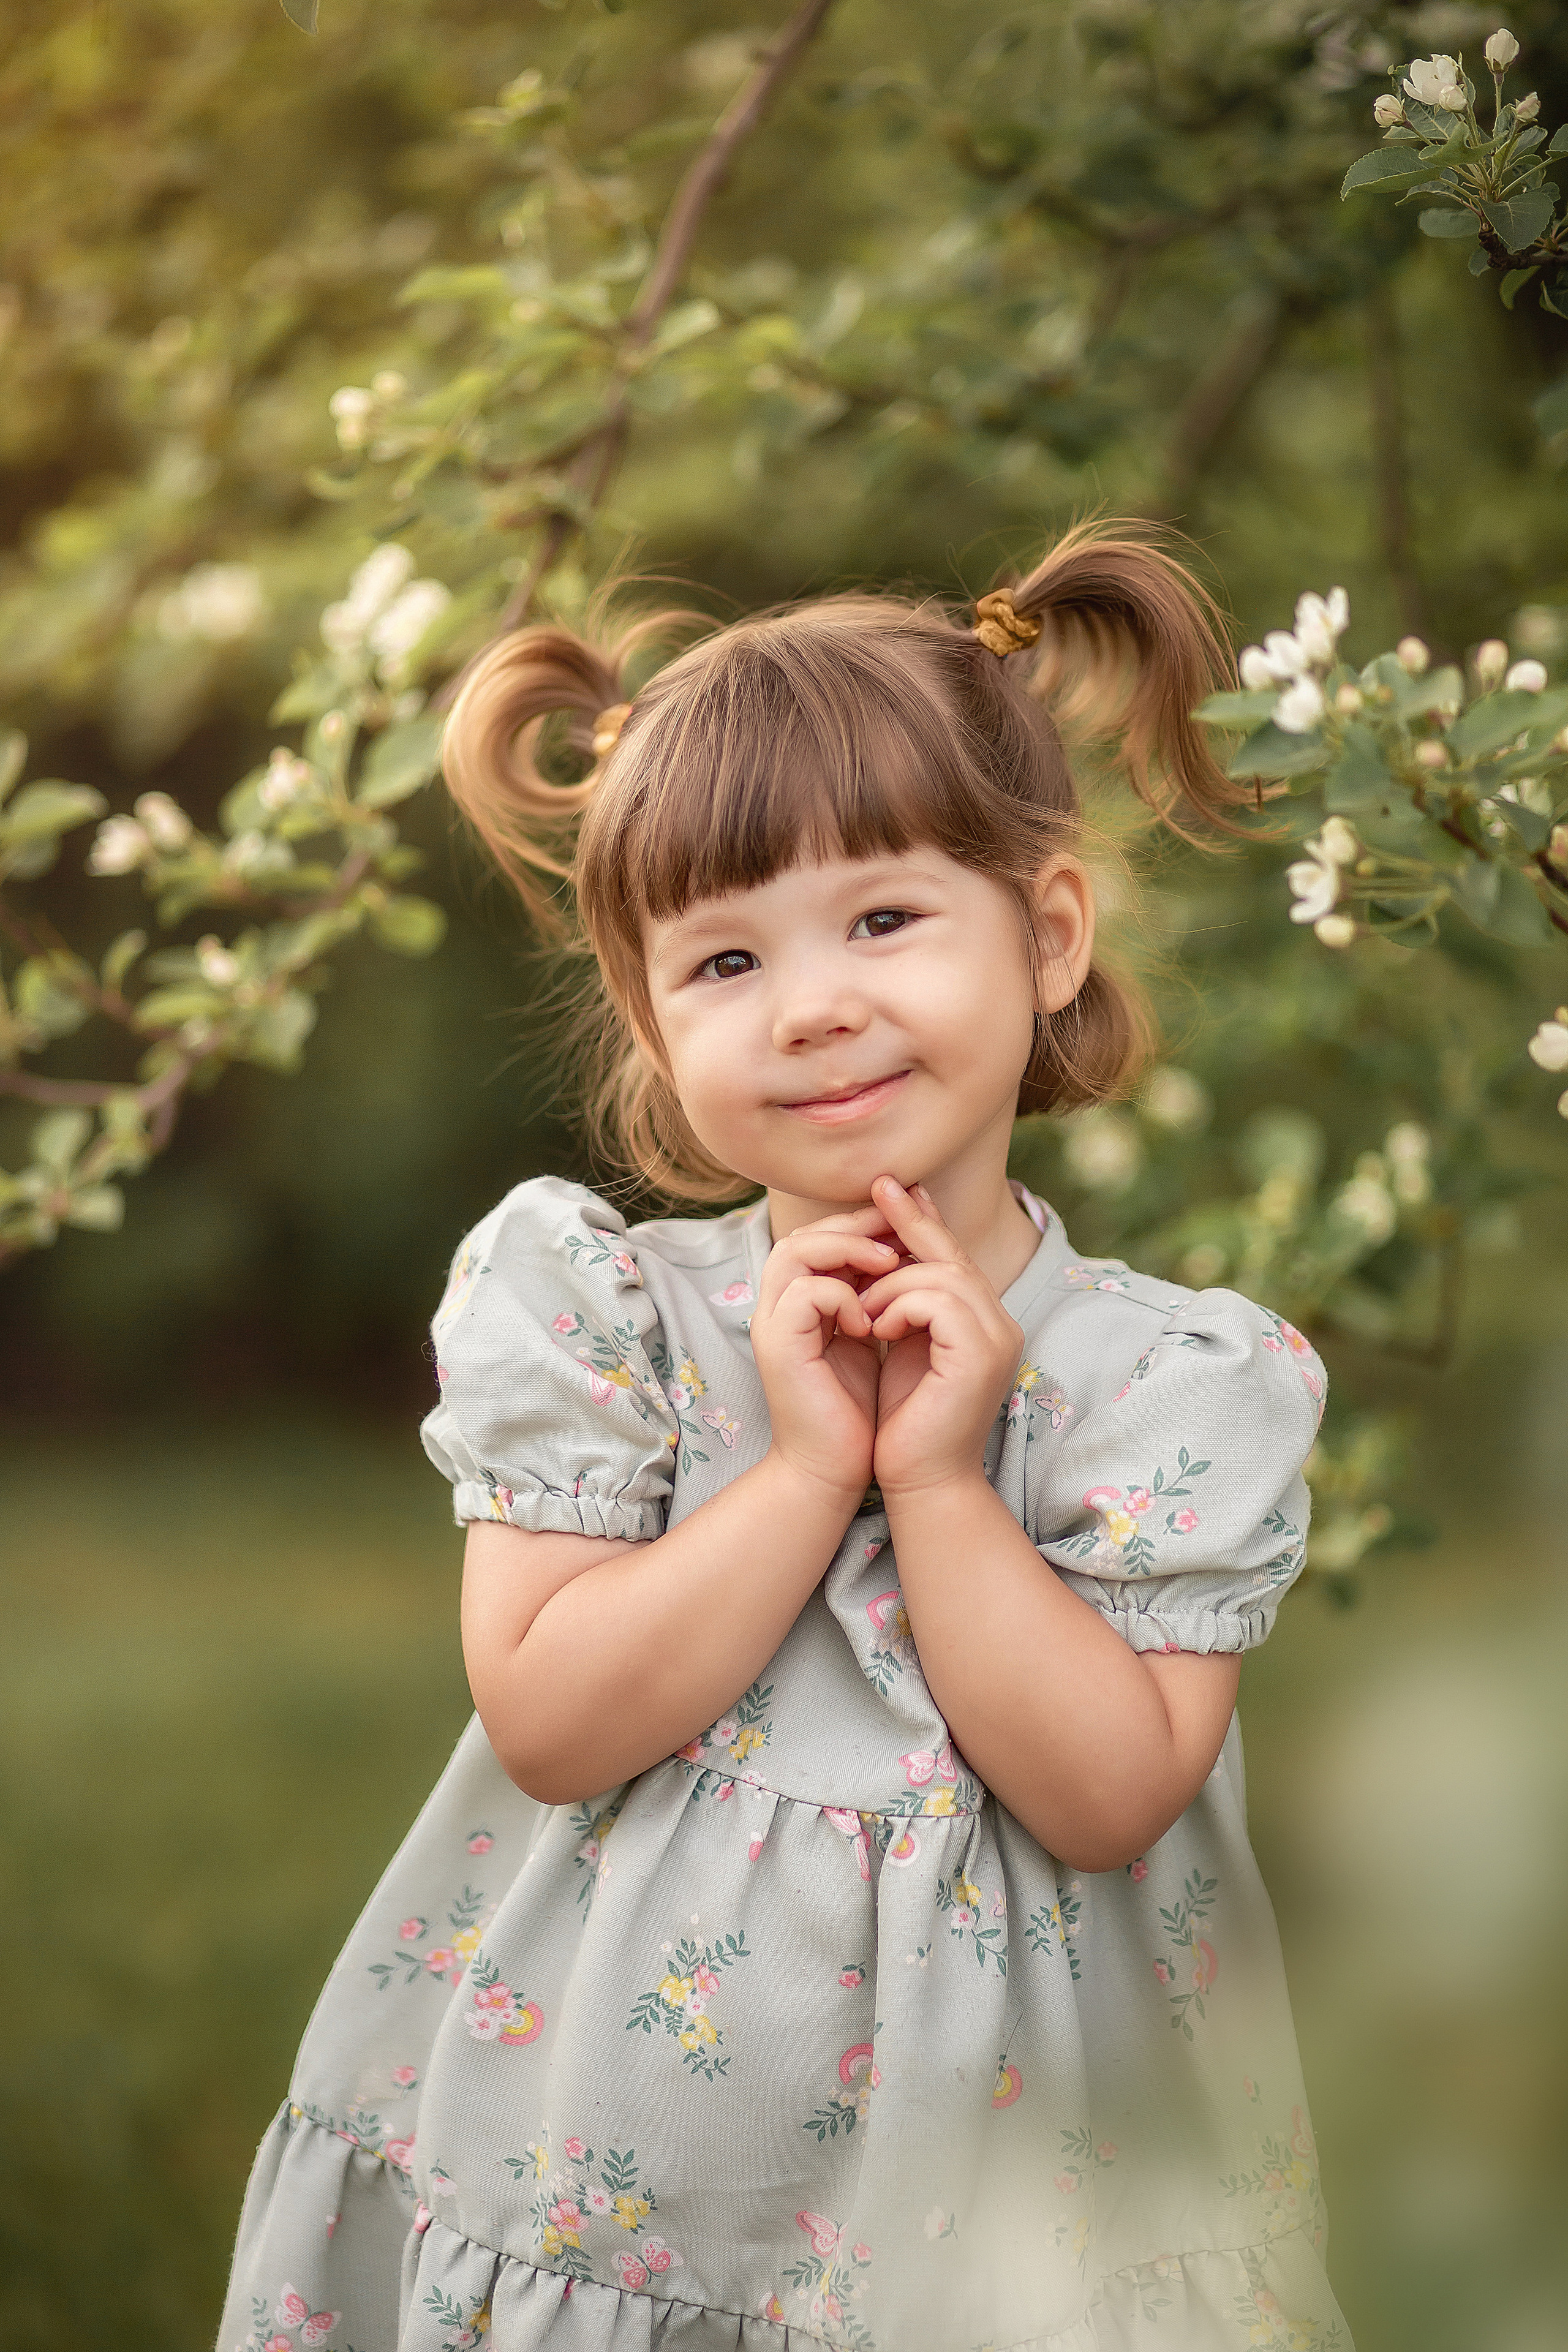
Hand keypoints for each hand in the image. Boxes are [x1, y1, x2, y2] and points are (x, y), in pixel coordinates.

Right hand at [748, 1208, 899, 1504]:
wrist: (833, 1470)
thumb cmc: (857, 1411)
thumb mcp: (872, 1337)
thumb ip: (876, 1294)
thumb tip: (908, 1248)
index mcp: (798, 1303)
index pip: (820, 1237)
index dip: (862, 1223)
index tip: (907, 1226)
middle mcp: (777, 1307)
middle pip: (803, 1233)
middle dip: (857, 1223)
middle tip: (900, 1228)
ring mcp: (771, 1324)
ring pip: (796, 1249)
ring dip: (849, 1248)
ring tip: (889, 1264)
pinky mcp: (777, 1346)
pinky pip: (806, 1292)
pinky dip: (843, 1297)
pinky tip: (869, 1324)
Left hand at [857, 1177, 1023, 1500]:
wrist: (918, 1479)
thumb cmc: (904, 1418)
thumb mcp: (900, 1343)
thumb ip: (905, 1300)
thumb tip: (888, 1249)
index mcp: (984, 1321)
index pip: (955, 1257)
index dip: (924, 1218)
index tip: (890, 1187)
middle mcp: (1000, 1324)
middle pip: (953, 1255)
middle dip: (911, 1223)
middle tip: (877, 1189)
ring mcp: (997, 1338)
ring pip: (943, 1273)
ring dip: (891, 1284)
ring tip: (863, 1313)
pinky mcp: (980, 1354)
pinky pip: (938, 1299)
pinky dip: (899, 1305)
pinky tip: (877, 1328)